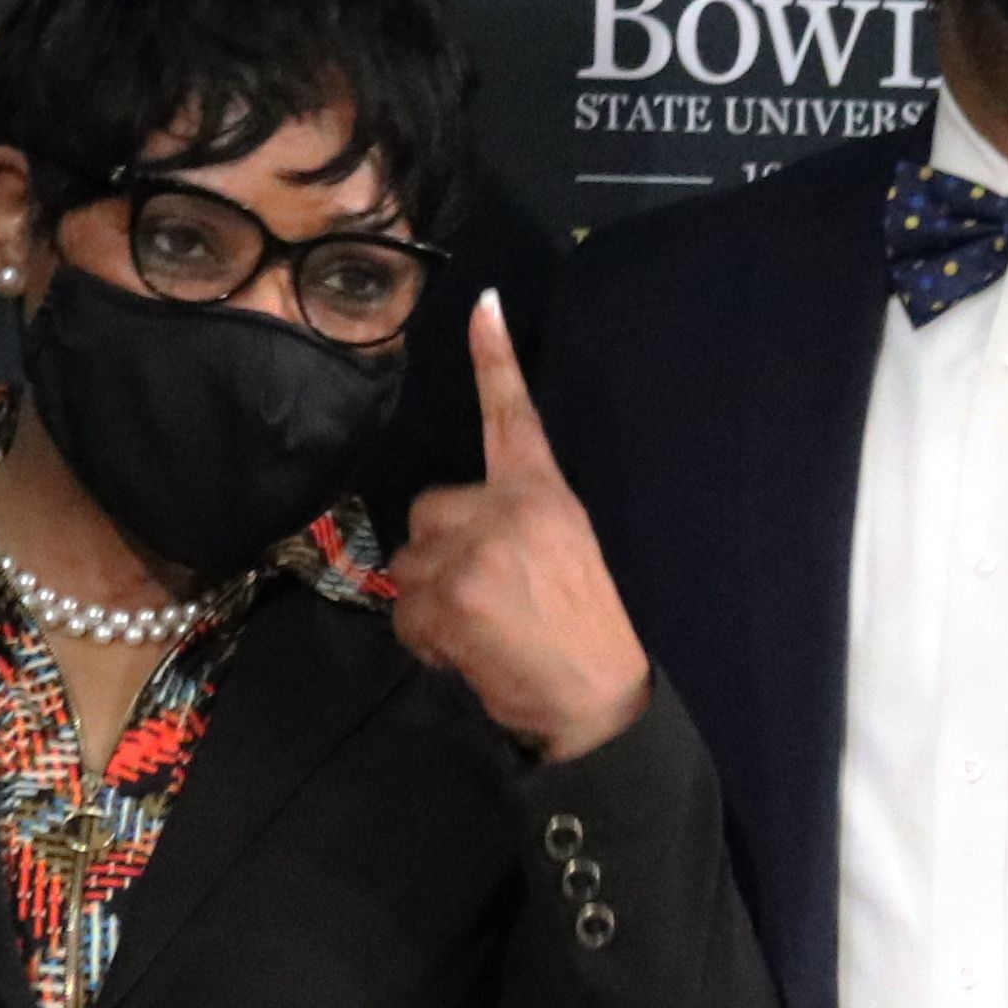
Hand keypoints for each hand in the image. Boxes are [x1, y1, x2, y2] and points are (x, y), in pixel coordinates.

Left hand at [391, 294, 650, 761]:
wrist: (604, 701)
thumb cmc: (595, 637)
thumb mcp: (574, 556)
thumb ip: (523, 524)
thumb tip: (467, 533)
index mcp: (547, 496)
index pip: (515, 416)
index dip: (496, 359)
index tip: (482, 306)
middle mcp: (508, 511)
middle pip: (428, 510)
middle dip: (437, 553)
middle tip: (478, 596)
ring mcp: (474, 553)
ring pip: (408, 565)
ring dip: (427, 601)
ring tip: (477, 631)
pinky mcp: (449, 597)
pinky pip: (403, 614)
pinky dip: (424, 640)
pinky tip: (466, 655)